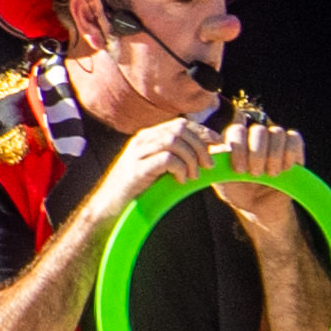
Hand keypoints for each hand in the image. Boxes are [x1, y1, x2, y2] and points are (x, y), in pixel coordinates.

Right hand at [86, 117, 224, 220]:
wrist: (112, 207)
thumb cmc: (140, 189)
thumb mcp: (160, 168)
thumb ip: (176, 156)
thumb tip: (207, 152)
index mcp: (149, 137)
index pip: (181, 124)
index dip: (203, 132)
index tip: (218, 144)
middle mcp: (142, 140)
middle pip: (180, 129)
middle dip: (201, 146)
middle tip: (209, 166)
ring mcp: (138, 153)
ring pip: (174, 141)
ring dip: (191, 159)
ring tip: (194, 176)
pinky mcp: (137, 169)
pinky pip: (167, 159)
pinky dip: (180, 169)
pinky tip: (181, 181)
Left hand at [208, 119, 306, 226]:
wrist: (260, 208)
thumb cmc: (238, 193)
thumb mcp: (221, 181)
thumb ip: (216, 163)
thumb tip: (216, 148)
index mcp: (235, 140)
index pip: (238, 130)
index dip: (239, 149)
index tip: (239, 170)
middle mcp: (254, 136)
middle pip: (259, 130)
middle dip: (258, 154)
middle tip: (255, 174)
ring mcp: (274, 141)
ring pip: (278, 133)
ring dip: (274, 155)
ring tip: (271, 174)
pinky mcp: (292, 149)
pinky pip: (294, 139)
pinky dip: (291, 152)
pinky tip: (285, 168)